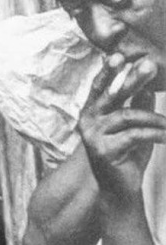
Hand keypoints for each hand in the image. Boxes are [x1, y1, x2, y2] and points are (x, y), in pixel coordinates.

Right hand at [78, 53, 165, 203]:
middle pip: (111, 93)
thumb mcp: (135, 127)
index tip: (119, 54)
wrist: (119, 190)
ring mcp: (93, 135)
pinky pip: (135, 135)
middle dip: (131, 78)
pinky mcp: (103, 150)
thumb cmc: (128, 156)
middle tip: (150, 65)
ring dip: (156, 119)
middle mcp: (88, 119)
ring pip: (129, 116)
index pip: (101, 85)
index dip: (109, 69)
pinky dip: (156, 134)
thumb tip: (148, 84)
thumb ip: (138, 105)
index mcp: (93, 111)